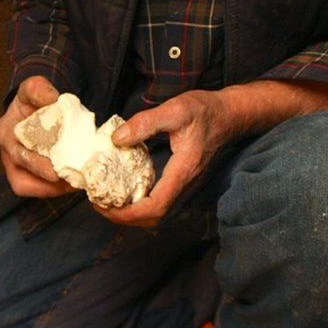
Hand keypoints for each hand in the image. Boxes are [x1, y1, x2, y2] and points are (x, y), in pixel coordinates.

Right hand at [0, 76, 74, 198]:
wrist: (36, 108)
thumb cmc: (33, 100)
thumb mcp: (33, 88)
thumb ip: (38, 89)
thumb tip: (51, 98)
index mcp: (4, 132)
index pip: (17, 152)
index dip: (35, 165)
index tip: (54, 172)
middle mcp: (6, 154)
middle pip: (21, 176)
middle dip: (46, 182)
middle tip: (70, 182)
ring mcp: (14, 167)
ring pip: (28, 187)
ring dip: (51, 189)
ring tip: (75, 184)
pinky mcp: (26, 176)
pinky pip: (38, 189)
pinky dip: (55, 189)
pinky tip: (73, 183)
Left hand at [96, 90, 233, 226]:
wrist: (229, 115)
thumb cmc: (205, 111)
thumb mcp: (175, 110)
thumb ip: (145, 123)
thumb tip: (117, 139)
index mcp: (183, 171)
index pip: (156, 206)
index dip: (128, 213)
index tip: (104, 205)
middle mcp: (185, 183)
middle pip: (155, 217)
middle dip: (125, 217)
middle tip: (99, 204)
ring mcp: (185, 184)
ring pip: (158, 212)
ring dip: (131, 213)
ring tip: (108, 200)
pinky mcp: (182, 180)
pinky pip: (160, 201)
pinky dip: (140, 203)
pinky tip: (125, 189)